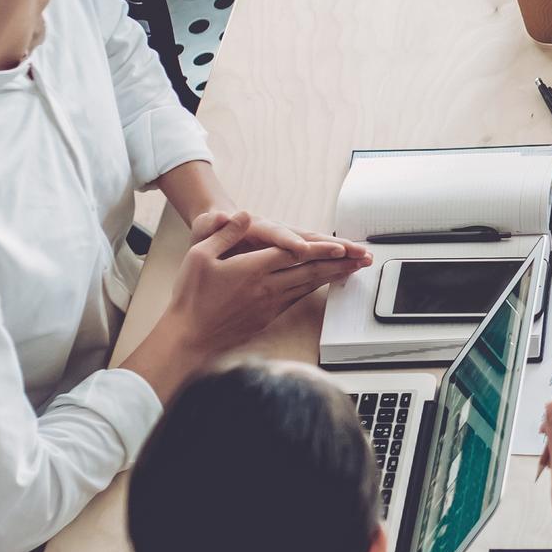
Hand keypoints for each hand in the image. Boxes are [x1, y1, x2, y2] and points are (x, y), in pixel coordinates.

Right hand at [128, 210, 365, 389]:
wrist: (188, 336)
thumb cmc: (191, 296)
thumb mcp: (200, 255)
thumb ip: (226, 233)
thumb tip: (246, 215)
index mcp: (253, 269)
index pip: (294, 254)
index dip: (319, 248)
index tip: (341, 245)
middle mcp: (267, 288)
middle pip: (310, 271)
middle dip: (339, 263)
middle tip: (362, 258)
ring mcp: (269, 305)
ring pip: (308, 287)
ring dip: (332, 276)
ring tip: (353, 269)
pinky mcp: (267, 317)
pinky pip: (297, 300)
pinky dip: (314, 290)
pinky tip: (322, 286)